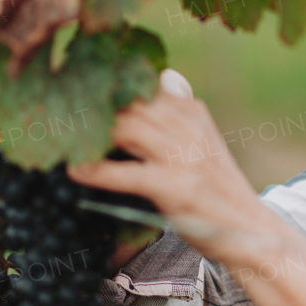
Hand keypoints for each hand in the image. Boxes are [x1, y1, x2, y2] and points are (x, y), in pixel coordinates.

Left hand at [68, 69, 287, 265]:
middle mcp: (189, 128)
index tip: (73, 85)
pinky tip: (75, 170)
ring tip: (59, 136)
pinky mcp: (175, 188)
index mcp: (194, 113)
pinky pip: (126, 173)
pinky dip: (97, 170)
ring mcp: (183, 158)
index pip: (142, 83)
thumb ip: (183, 111)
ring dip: (88, 132)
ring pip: (126, 128)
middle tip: (53, 111)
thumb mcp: (206, 142)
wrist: (252, 230)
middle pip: (130, 101)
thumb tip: (168, 74)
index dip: (105, 83)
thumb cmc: (220, 188)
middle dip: (90, 104)